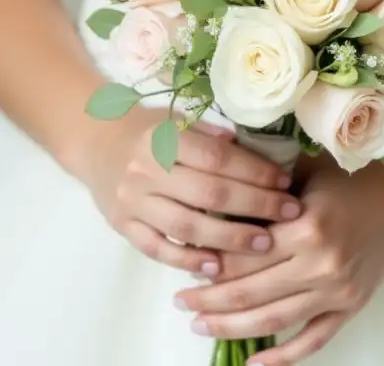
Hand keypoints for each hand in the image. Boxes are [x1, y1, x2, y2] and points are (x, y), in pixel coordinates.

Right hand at [80, 109, 303, 277]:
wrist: (94, 141)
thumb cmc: (147, 129)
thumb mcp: (177, 118)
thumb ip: (211, 136)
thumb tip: (255, 150)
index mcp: (164, 137)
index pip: (218, 158)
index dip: (255, 171)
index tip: (285, 181)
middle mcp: (146, 170)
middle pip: (209, 194)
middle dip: (255, 206)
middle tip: (289, 214)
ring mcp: (132, 201)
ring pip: (186, 226)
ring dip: (230, 238)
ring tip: (264, 244)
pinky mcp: (123, 225)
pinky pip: (158, 248)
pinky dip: (188, 260)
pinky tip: (216, 265)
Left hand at [173, 164, 383, 364]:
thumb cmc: (350, 174)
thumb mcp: (302, 173)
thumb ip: (261, 194)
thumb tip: (210, 215)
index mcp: (306, 226)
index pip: (242, 254)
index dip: (208, 263)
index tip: (183, 266)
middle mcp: (321, 263)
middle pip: (250, 291)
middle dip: (209, 300)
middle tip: (180, 302)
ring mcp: (338, 289)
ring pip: (273, 319)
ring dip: (232, 327)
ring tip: (200, 325)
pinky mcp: (352, 305)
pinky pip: (313, 340)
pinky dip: (283, 357)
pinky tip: (254, 364)